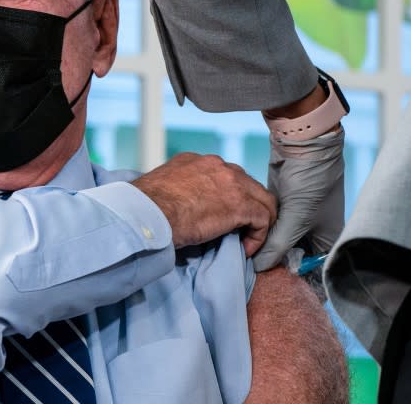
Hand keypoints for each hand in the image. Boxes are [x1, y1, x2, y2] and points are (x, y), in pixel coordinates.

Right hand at [131, 153, 276, 255]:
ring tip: (248, 240)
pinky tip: (246, 249)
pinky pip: (263, 218)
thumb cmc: (147, 208)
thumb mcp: (163, 189)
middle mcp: (216, 166)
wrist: (149, 214)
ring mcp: (231, 182)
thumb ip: (179, 191)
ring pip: (261, 199)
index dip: (228, 197)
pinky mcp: (241, 204)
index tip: (221, 216)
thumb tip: (182, 206)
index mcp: (195, 161)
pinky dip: (258, 236)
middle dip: (248, 206)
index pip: (224, 175)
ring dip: (257, 221)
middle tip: (240, 228)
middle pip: (247, 184)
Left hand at [252, 128, 344, 271]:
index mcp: (327, 240)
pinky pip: (268, 224)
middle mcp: (313, 232)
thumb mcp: (296, 219)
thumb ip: (277, 246)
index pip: (309, 268)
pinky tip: (242, 234)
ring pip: (277, 239)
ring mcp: (296, 217)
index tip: (267, 281)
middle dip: (272, 259)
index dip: (289, 275)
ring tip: (242, 252)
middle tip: (248, 266)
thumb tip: (258, 267)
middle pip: (290, 255)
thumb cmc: (310, 182)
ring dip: (262, 243)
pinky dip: (258, 228)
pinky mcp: (281, 205)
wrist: (304, 144)